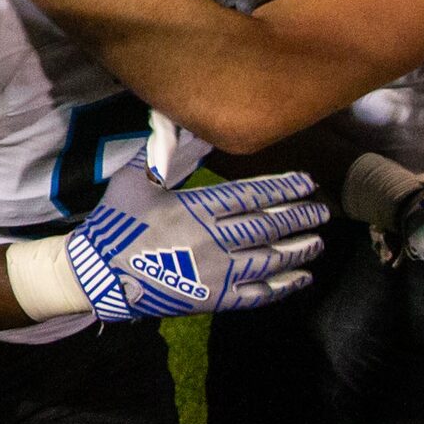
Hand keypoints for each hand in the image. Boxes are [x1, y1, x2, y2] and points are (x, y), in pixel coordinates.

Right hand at [10, 168, 328, 322]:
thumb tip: (184, 125)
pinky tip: (300, 278)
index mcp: (196, 208)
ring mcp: (216, 272)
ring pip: (270, 259)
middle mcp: (213, 239)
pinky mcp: (214, 298)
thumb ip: (161, 153)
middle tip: (322, 211)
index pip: (251, 195)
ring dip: (298, 250)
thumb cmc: (117, 221)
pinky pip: (258, 293)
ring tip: (316, 241)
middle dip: (299, 216)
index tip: (306, 183)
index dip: (283, 188)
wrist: (101, 272)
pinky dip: (284, 285)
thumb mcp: (133, 179)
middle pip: (268, 225)